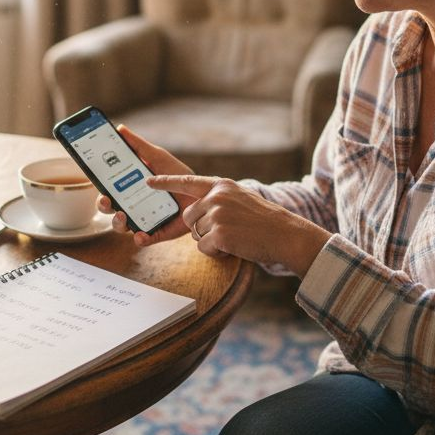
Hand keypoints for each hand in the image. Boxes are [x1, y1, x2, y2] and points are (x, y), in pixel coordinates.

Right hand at [98, 125, 195, 245]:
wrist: (201, 192)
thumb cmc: (176, 174)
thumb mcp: (157, 157)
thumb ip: (138, 145)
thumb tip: (120, 128)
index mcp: (128, 188)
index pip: (107, 190)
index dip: (99, 190)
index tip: (97, 185)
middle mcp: (131, 206)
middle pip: (109, 209)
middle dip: (104, 206)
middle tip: (108, 201)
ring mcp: (143, 220)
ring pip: (122, 226)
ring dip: (118, 223)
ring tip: (123, 216)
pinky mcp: (156, 233)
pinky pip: (144, 239)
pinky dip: (140, 239)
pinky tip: (140, 235)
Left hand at [146, 174, 331, 277]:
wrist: (285, 234)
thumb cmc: (264, 221)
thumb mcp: (241, 199)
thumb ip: (219, 199)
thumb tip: (195, 213)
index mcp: (222, 185)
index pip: (188, 182)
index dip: (166, 183)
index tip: (148, 182)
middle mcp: (217, 196)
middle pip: (189, 217)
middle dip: (201, 228)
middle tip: (227, 231)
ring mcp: (218, 214)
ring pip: (195, 234)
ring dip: (211, 241)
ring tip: (234, 238)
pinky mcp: (219, 233)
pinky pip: (203, 248)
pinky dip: (216, 252)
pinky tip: (234, 247)